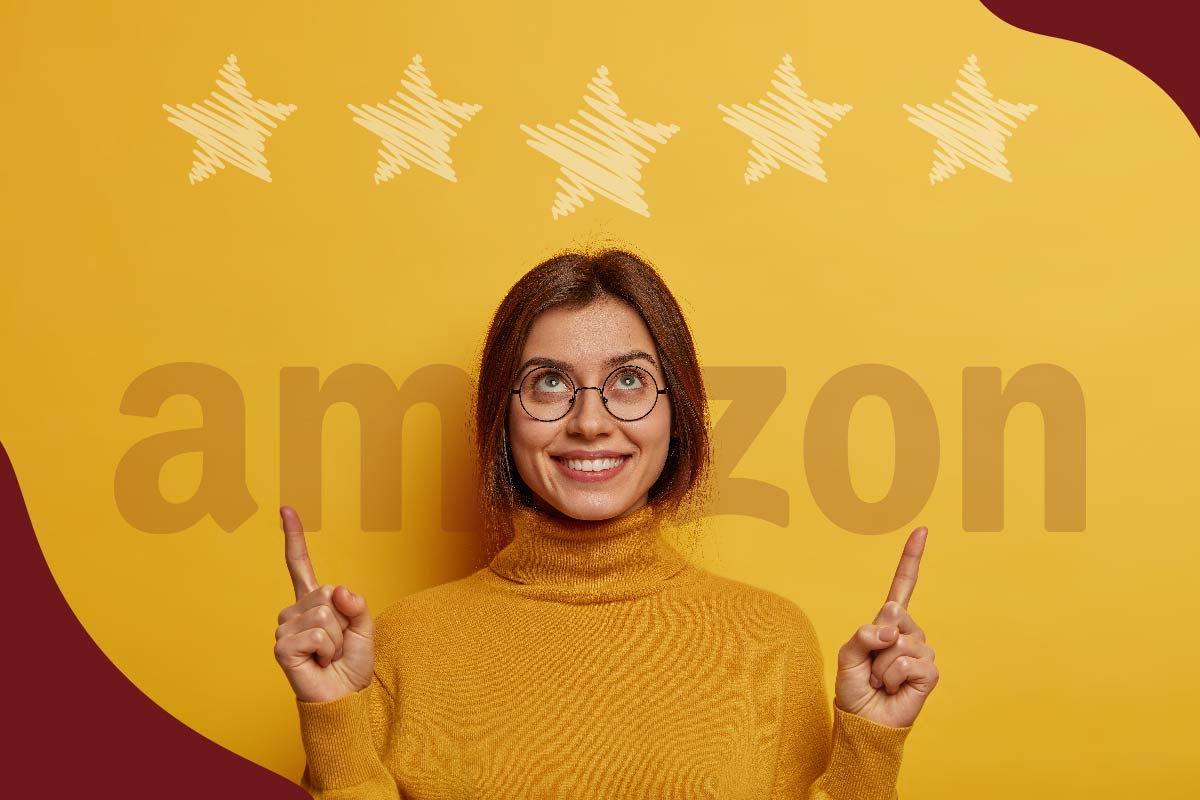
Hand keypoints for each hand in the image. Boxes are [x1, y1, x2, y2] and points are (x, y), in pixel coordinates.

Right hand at [273, 505, 375, 702]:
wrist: (345, 698)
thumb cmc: (352, 664)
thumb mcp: (365, 627)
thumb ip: (357, 604)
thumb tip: (338, 590)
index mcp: (313, 602)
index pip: (300, 565)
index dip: (293, 536)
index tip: (286, 509)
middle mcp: (294, 612)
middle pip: (327, 593)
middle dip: (344, 621)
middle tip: (337, 645)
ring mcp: (285, 629)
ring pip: (324, 613)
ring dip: (337, 638)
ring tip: (328, 655)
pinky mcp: (281, 647)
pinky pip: (317, 632)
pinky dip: (327, 648)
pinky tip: (319, 661)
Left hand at [832, 526, 938, 727]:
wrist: (864, 720)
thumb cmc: (855, 687)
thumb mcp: (848, 654)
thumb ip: (863, 634)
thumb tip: (891, 629)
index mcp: (888, 622)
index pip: (903, 585)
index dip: (912, 558)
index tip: (922, 530)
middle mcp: (908, 632)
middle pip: (895, 614)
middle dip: (874, 642)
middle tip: (872, 666)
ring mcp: (921, 651)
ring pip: (899, 642)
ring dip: (880, 666)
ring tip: (881, 680)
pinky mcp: (930, 672)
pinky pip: (908, 663)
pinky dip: (893, 677)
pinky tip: (894, 688)